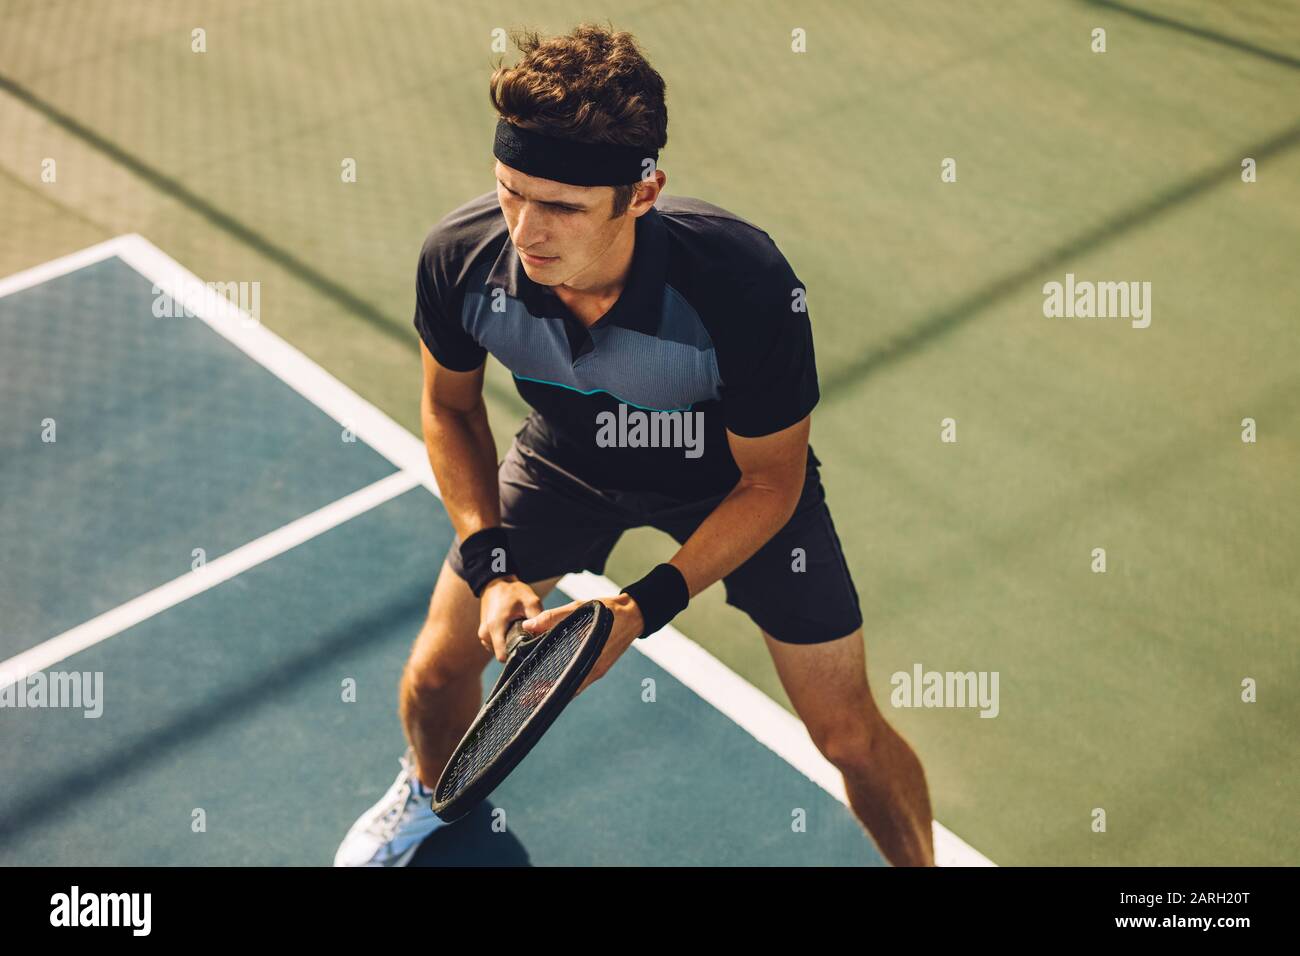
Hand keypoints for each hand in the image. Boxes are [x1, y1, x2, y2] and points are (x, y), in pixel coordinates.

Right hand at [478, 576, 543, 661]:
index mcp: (495, 627)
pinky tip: (511, 628)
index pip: (503, 656)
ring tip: (518, 628)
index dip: (517, 655)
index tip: (527, 646)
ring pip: (500, 650)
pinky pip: (497, 644)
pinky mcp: (484, 633)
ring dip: (510, 643)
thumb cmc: (513, 591)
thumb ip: (538, 619)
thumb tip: (544, 636)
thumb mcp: (531, 602)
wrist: (497, 582)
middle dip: (516, 647)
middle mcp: (486, 634)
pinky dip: (505, 639)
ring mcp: (483, 634)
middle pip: (503, 654)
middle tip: (525, 633)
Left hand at [521, 594, 644, 696]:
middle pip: (567, 689)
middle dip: (546, 694)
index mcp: (589, 656)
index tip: (529, 695)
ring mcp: (597, 670)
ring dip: (555, 689)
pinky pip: (580, 679)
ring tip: (534, 691)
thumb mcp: (580, 608)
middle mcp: (594, 669)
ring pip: (574, 685)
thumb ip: (553, 617)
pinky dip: (566, 681)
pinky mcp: (599, 667)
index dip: (545, 691)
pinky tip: (554, 678)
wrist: (634, 614)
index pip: (564, 681)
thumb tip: (528, 625)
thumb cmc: (608, 611)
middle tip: (525, 699)